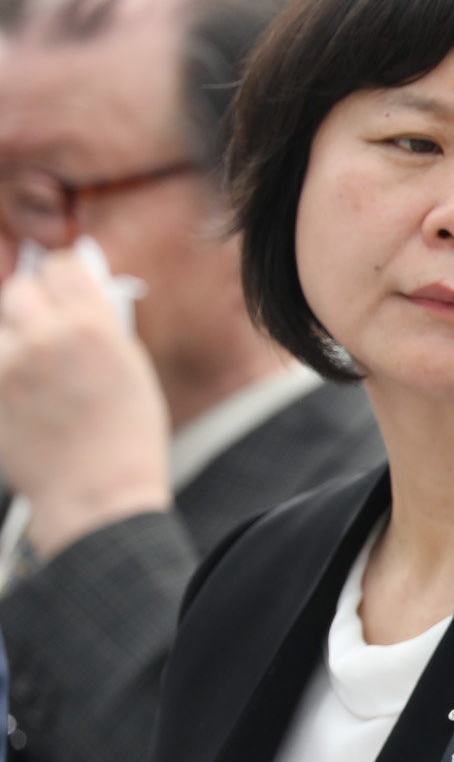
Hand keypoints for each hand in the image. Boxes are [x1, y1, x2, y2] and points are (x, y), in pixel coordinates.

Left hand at [0, 238, 170, 557]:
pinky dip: (7, 369)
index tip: (66, 288)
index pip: (62, 267)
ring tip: (36, 371)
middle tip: (48, 333)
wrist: (97, 495)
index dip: (66, 277)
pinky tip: (24, 392)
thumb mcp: (133, 370)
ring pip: (0, 326)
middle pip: (19, 290)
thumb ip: (104, 325)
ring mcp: (8, 367)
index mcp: (93, 329)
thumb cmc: (125, 440)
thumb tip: (81, 291)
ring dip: (14, 340)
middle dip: (35, 307)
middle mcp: (45, 340)